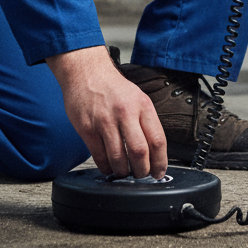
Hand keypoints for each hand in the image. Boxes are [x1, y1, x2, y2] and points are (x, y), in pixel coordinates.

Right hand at [47, 46, 167, 178]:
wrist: (87, 73)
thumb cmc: (113, 88)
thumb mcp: (138, 98)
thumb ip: (146, 122)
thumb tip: (155, 152)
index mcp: (142, 106)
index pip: (157, 140)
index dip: (160, 162)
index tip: (159, 172)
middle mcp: (125, 113)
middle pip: (140, 152)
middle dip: (142, 171)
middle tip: (141, 175)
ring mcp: (105, 121)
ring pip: (119, 158)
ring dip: (123, 172)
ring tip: (124, 172)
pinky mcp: (87, 128)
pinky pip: (99, 156)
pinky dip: (106, 167)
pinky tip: (109, 167)